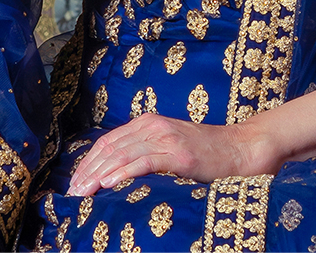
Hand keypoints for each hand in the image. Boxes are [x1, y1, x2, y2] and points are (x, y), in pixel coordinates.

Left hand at [66, 114, 268, 196]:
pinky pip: (144, 162)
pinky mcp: (178, 153)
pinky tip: (110, 184)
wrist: (243, 148)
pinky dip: (124, 172)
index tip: (75, 182)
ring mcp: (165, 138)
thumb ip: (148, 154)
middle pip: (109, 148)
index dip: (88, 162)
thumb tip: (117, 176)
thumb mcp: (171, 148)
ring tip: (84, 192)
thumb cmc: (208, 154)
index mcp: (148, 123)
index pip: (108, 142)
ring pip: (122, 154)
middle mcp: (153, 126)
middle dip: (88, 171)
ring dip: (99, 175)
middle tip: (72, 192)